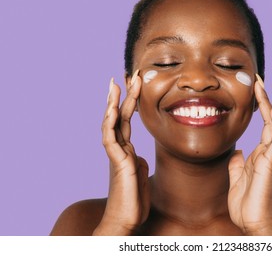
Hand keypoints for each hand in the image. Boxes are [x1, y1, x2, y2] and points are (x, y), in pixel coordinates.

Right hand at [94, 71, 149, 234]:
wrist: (126, 219)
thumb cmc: (133, 200)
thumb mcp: (140, 175)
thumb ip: (137, 161)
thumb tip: (137, 154)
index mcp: (127, 150)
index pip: (128, 120)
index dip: (131, 102)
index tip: (135, 84)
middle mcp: (120, 149)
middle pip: (121, 116)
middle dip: (125, 95)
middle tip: (129, 74)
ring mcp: (117, 155)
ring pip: (112, 124)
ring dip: (114, 103)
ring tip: (115, 84)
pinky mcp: (117, 163)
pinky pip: (110, 139)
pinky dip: (109, 123)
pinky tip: (112, 109)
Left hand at [228, 75, 271, 234]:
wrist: (253, 223)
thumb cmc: (246, 203)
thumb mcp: (237, 177)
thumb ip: (239, 162)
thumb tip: (238, 151)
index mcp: (262, 154)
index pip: (267, 125)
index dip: (266, 107)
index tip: (262, 90)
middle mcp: (270, 153)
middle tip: (271, 82)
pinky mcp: (271, 164)